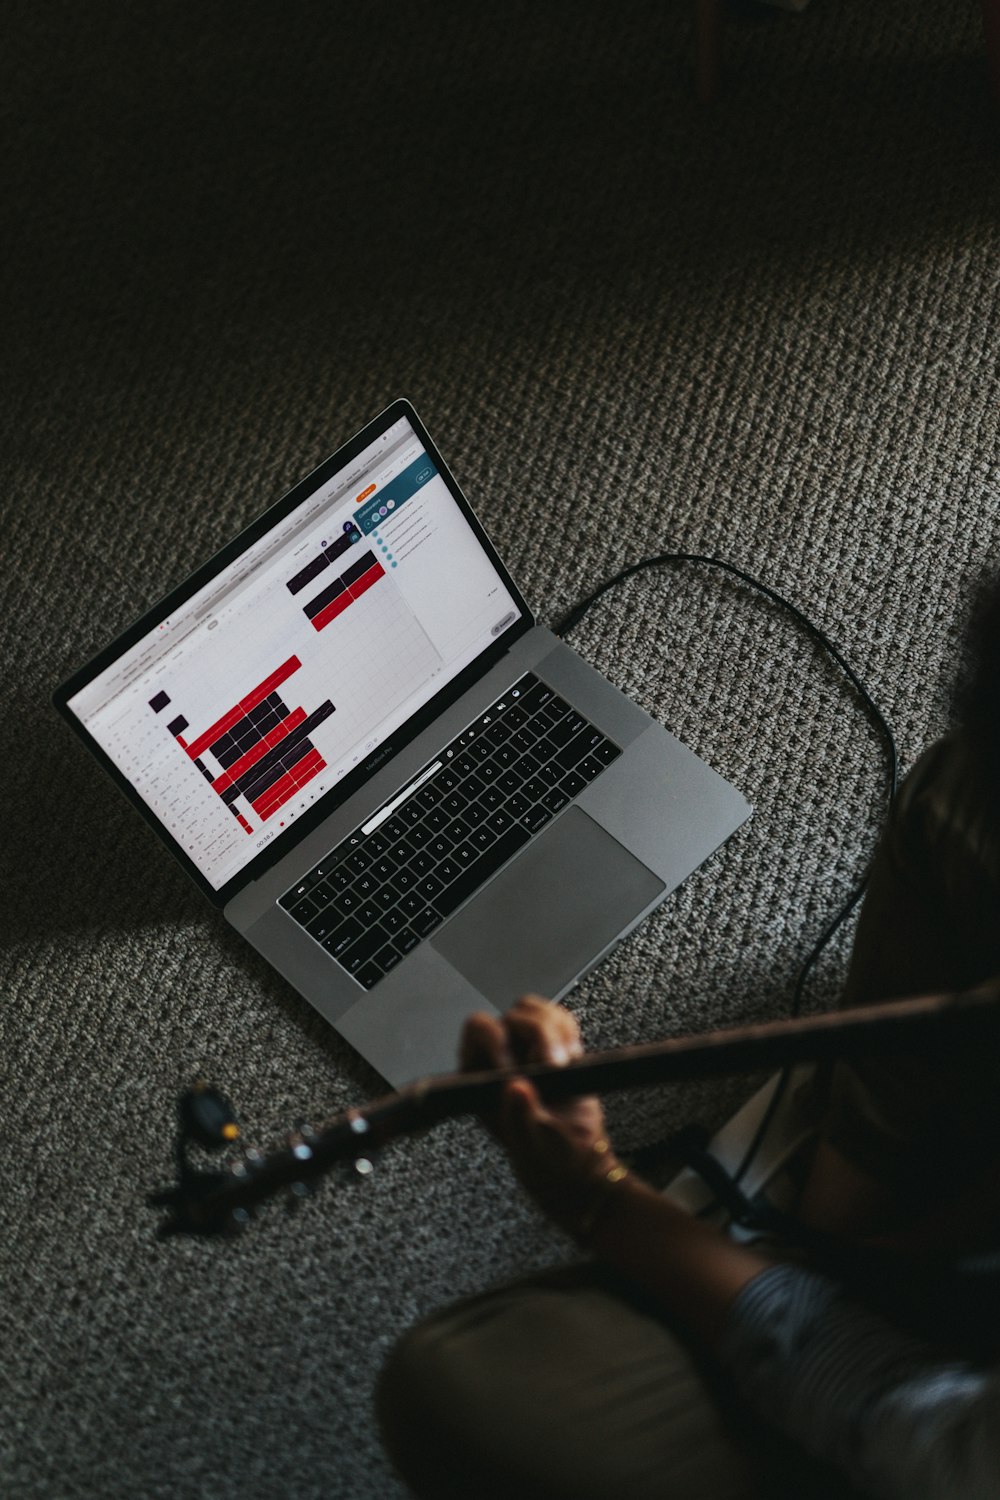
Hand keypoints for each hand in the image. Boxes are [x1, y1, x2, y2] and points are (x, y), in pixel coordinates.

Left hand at [460, 995, 626, 1238]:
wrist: (575, 1161)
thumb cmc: (544, 1156)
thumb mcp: (531, 1143)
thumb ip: (521, 1117)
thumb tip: (515, 1087)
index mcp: (480, 1075)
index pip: (479, 1030)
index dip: (498, 1039)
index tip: (520, 1066)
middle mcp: (501, 1055)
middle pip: (513, 1015)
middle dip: (539, 1034)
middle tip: (556, 1065)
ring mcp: (528, 1047)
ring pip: (537, 1011)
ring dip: (557, 1031)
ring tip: (567, 1062)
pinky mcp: (555, 1046)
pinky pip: (561, 1019)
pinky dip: (570, 1032)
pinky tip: (574, 1056)